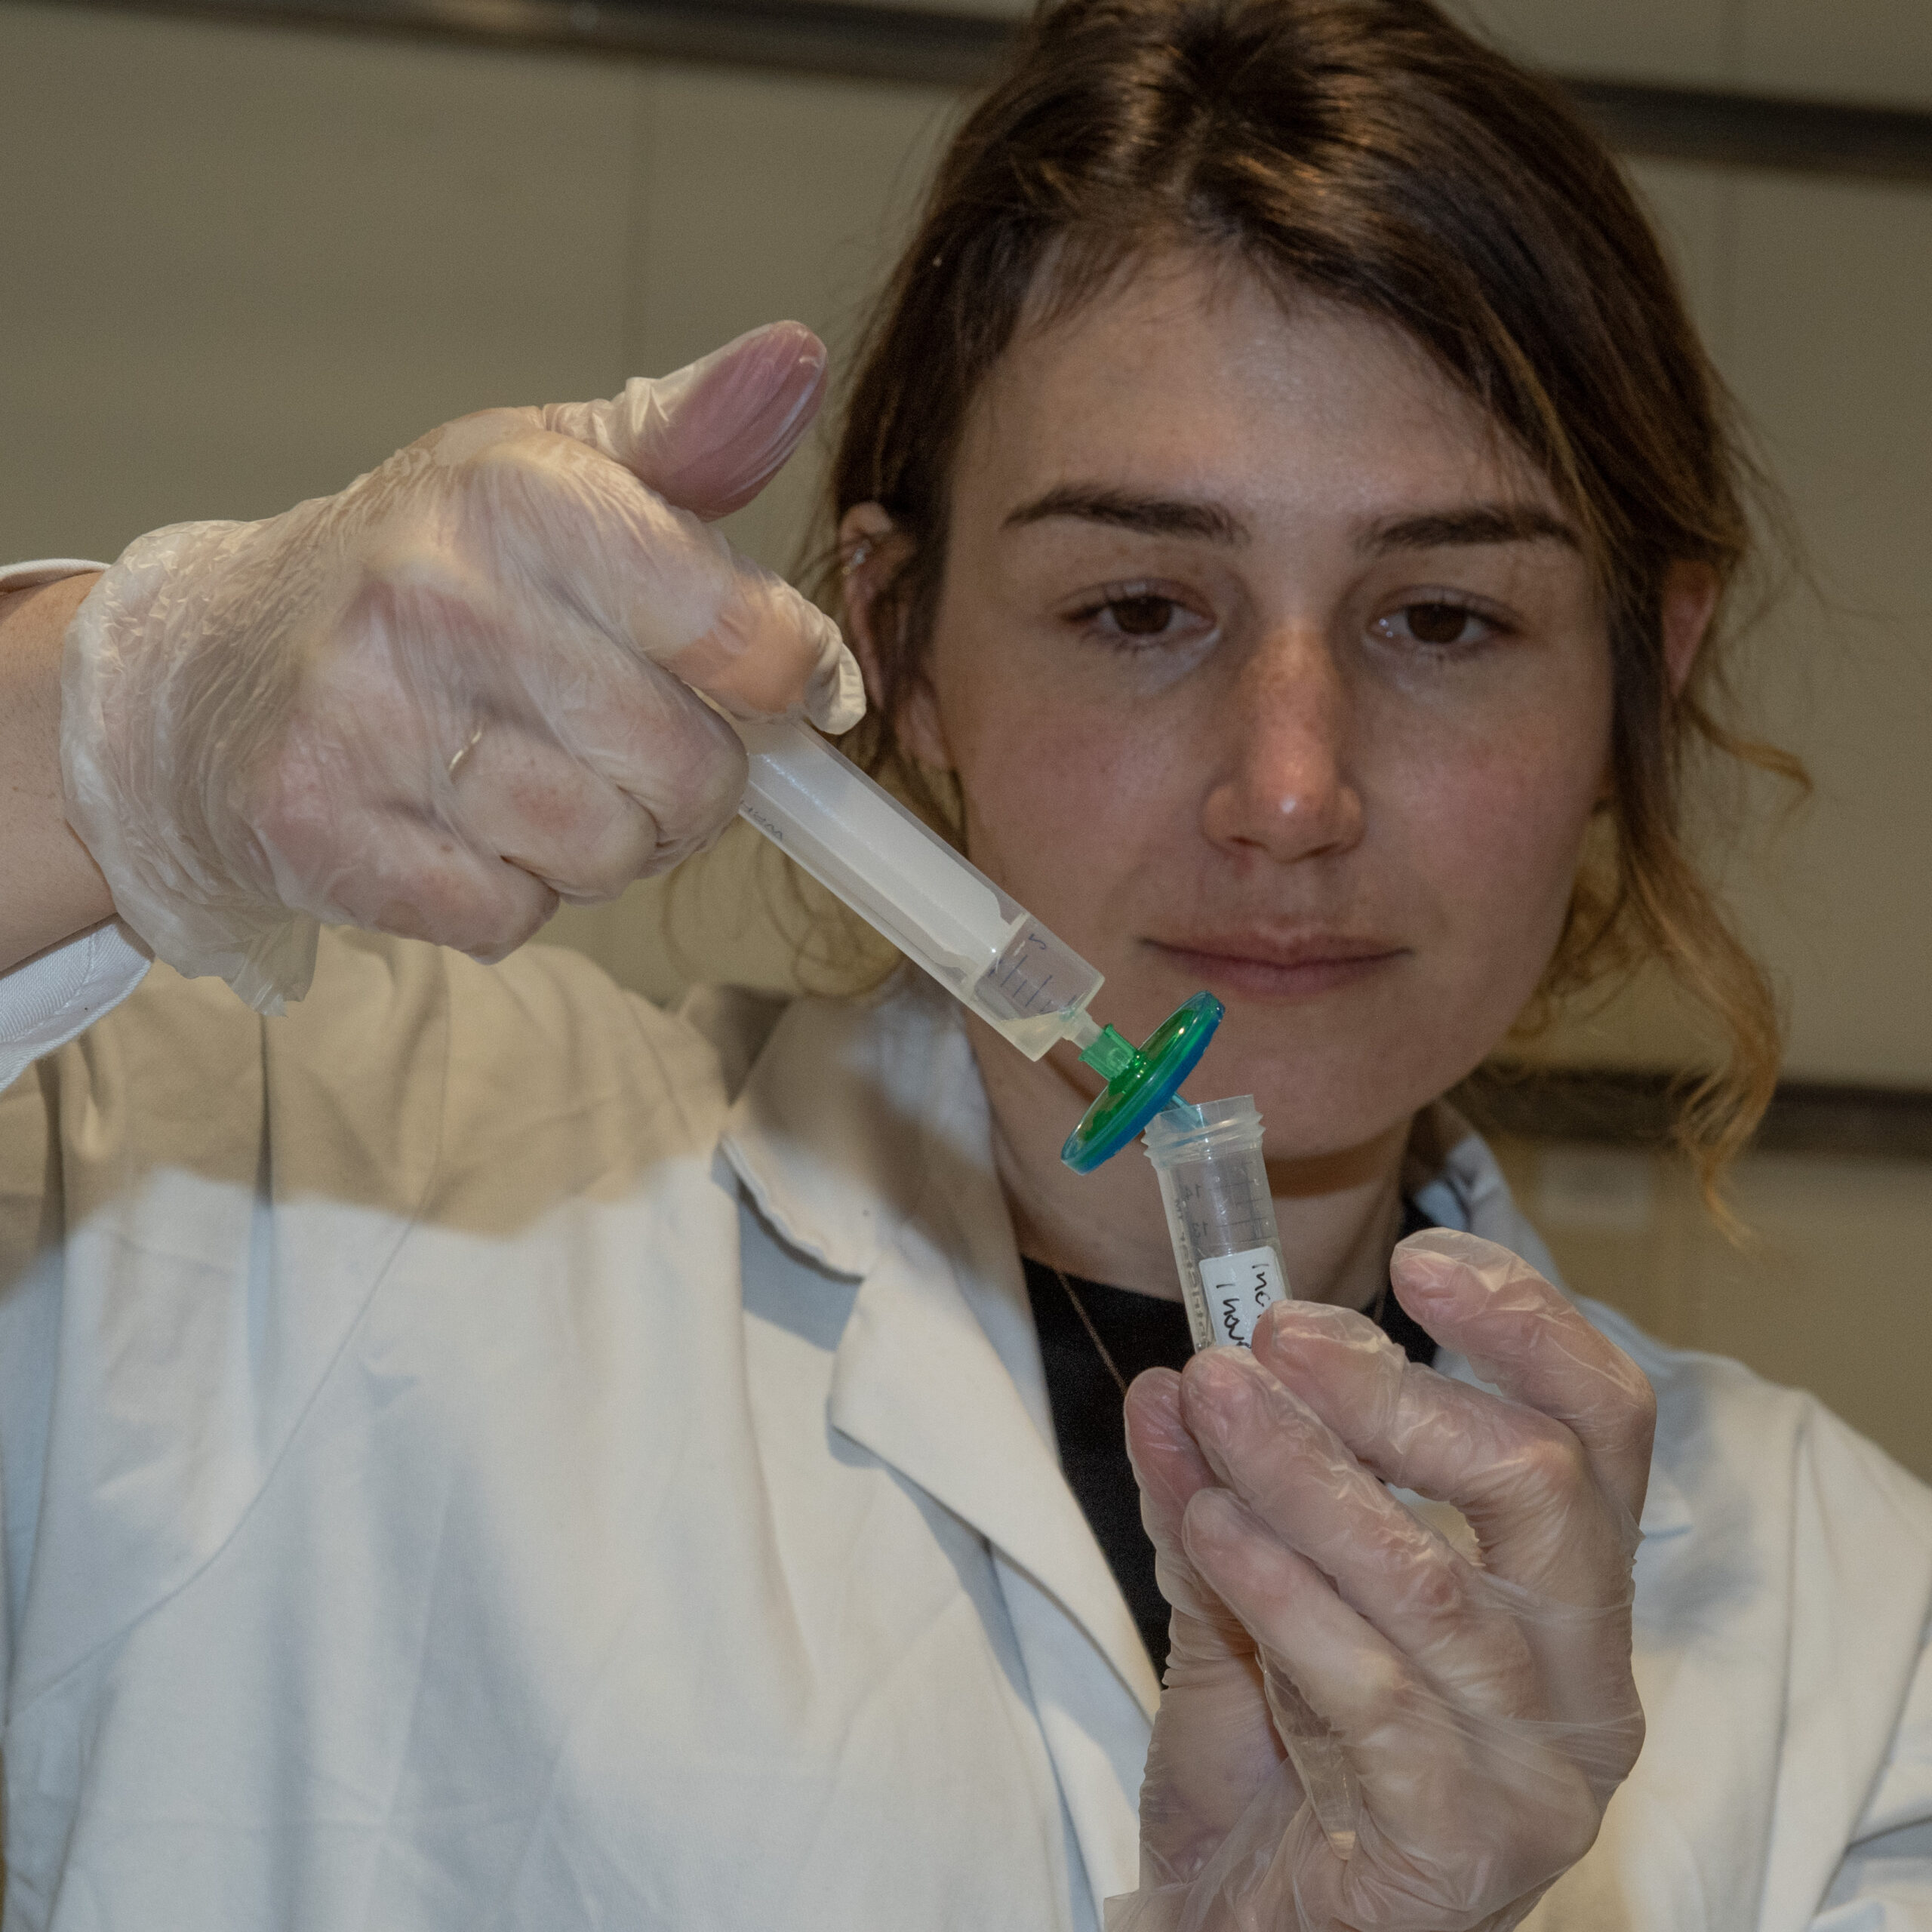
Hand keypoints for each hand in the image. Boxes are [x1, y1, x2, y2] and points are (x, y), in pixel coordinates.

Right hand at [61, 322, 861, 1011]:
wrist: (212, 666)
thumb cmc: (421, 569)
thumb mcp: (551, 468)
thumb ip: (690, 437)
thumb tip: (798, 360)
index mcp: (521, 493)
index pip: (748, 636)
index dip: (794, 682)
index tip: (780, 687)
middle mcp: (442, 596)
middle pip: (694, 771)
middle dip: (690, 782)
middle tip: (627, 746)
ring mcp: (370, 719)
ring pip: (609, 855)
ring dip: (603, 844)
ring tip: (539, 784)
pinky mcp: (323, 832)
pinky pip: (513, 918)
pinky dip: (513, 895)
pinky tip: (463, 829)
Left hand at [1115, 1229, 1652, 1930]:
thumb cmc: (1275, 1768)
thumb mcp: (1242, 1595)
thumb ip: (1217, 1490)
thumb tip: (1175, 1375)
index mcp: (1566, 1599)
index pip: (1602, 1430)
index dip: (1528, 1325)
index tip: (1423, 1255)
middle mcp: (1582, 1682)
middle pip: (1539, 1488)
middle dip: (1393, 1392)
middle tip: (1270, 1336)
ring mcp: (1532, 1773)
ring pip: (1435, 1581)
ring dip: (1305, 1473)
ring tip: (1211, 1401)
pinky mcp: (1458, 1847)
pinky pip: (1371, 1688)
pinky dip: (1279, 1589)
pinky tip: (1208, 1526)